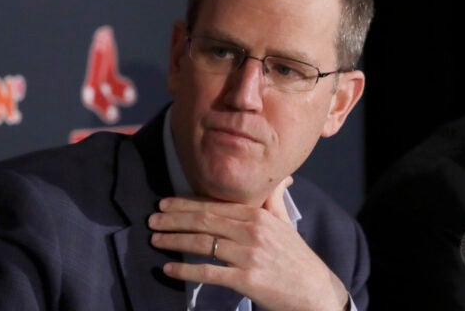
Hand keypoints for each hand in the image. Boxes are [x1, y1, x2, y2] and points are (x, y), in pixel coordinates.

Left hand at [148, 176, 348, 310]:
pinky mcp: (247, 280)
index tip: (165, 204)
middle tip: (152, 219)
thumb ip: (274, 198)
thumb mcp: (285, 222)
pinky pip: (210, 273)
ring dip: (175, 241)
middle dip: (174, 219)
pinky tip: (169, 269)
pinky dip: (186, 271)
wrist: (312, 289)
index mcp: (259, 216)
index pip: (215, 205)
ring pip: (203, 244)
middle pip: (205, 221)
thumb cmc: (295, 256)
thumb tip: (280, 175)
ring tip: (155, 240)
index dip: (186, 204)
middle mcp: (253, 232)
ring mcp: (249, 256)